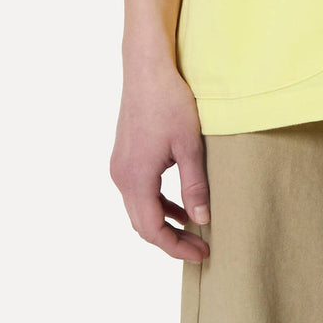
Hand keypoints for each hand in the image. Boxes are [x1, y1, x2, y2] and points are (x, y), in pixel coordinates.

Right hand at [109, 62, 210, 261]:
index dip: (176, 246)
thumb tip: (202, 219)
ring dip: (164, 221)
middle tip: (200, 247)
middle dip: (171, 239)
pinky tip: (178, 202)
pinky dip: (158, 202)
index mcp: (135, 179)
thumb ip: (195, 185)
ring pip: (139, 208)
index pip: (152, 229)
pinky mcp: (124, 155)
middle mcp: (121, 176)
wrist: (146, 68)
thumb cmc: (169, 102)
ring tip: (193, 229)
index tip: (201, 253)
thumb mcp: (189, 145)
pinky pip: (139, 191)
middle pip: (142, 224)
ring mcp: (120, 166)